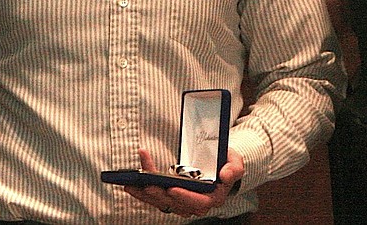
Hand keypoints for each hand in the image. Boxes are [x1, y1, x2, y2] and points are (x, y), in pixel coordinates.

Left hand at [123, 148, 244, 217]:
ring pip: (161, 201)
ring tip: (130, 183)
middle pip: (175, 203)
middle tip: (146, 184)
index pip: (198, 202)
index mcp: (212, 197)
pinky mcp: (171, 196)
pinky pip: (155, 196)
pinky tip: (130, 183)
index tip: (172, 188)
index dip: (185, 197)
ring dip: (144, 194)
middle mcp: (195, 203)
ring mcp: (181, 201)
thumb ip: (232, 169)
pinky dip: (141, 190)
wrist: (220, 165)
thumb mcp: (235, 163)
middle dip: (159, 194)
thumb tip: (224, 175)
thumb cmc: (226, 164)